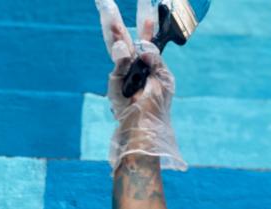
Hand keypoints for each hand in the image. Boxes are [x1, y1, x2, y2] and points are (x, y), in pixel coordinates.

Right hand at [95, 0, 185, 170]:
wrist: (146, 134)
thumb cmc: (157, 110)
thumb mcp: (164, 81)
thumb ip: (155, 61)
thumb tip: (143, 47)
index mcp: (148, 64)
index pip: (145, 36)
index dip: (146, 20)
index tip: (149, 2)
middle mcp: (131, 67)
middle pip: (122, 36)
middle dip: (114, 17)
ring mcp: (121, 76)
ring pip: (114, 46)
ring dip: (111, 27)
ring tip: (106, 7)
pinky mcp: (115, 87)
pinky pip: (118, 67)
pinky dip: (121, 57)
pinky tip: (123, 48)